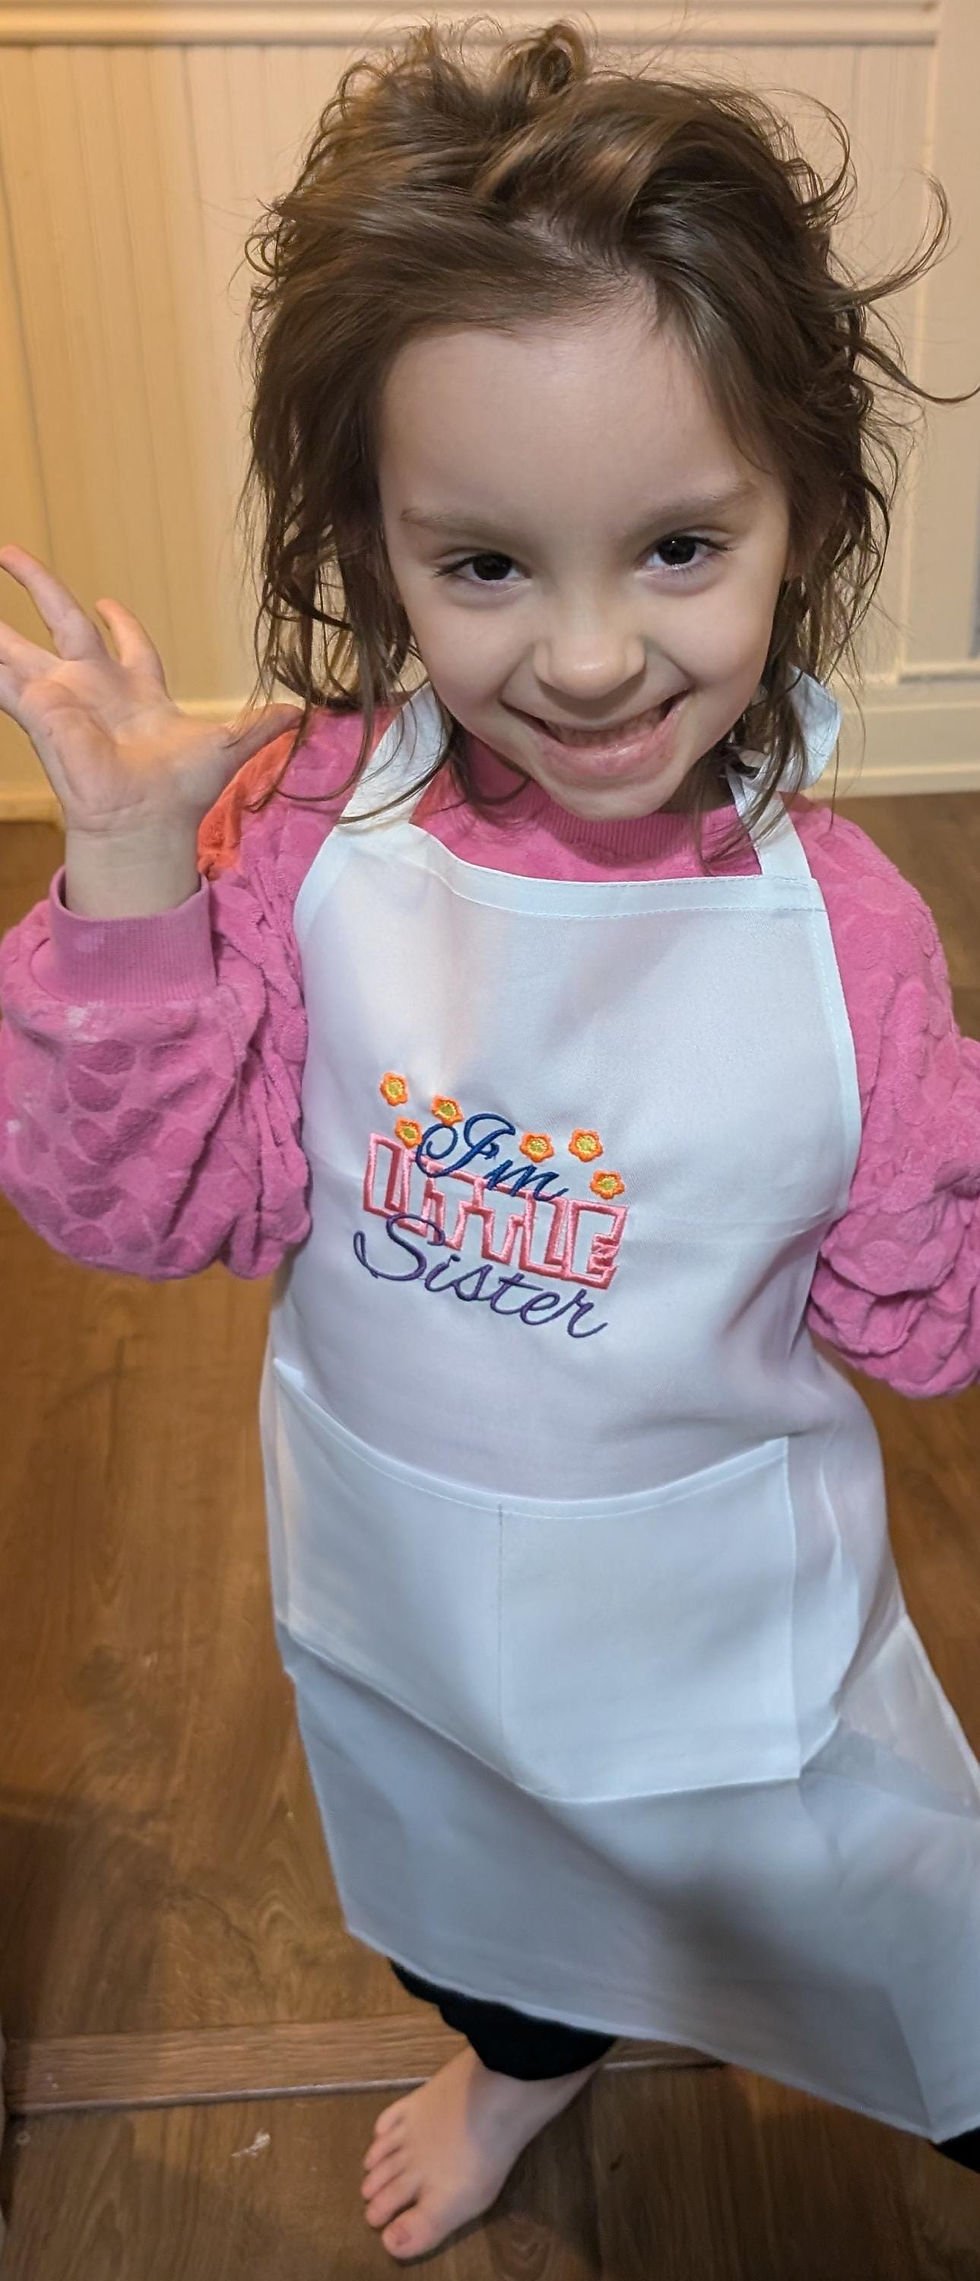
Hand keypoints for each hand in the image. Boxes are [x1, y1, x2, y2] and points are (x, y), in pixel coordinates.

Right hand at [0, 545, 303, 839]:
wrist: (146, 821)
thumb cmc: (181, 790)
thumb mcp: (229, 746)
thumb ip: (260, 725)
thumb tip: (303, 712)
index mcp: (137, 689)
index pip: (125, 643)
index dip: (120, 622)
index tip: (109, 602)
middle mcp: (94, 687)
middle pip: (60, 623)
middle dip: (38, 586)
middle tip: (9, 552)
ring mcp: (61, 697)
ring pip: (17, 647)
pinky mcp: (39, 710)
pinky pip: (1, 680)